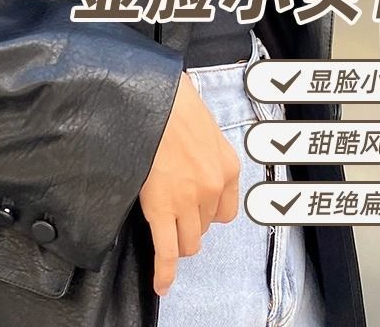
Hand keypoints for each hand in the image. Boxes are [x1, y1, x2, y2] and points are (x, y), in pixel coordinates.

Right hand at [138, 72, 239, 297]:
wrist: (151, 96)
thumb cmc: (172, 101)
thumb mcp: (203, 123)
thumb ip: (204, 148)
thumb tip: (192, 152)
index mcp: (228, 166)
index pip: (225, 211)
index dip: (209, 213)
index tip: (196, 208)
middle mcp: (214, 187)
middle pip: (206, 227)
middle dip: (191, 222)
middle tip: (173, 209)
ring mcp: (189, 201)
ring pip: (188, 241)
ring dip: (177, 239)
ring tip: (164, 231)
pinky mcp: (163, 209)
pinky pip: (167, 251)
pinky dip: (165, 271)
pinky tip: (162, 284)